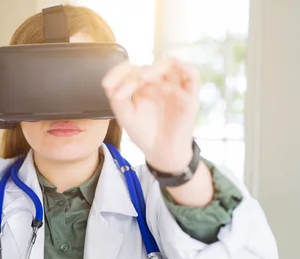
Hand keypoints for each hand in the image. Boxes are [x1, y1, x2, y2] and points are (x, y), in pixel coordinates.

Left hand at [102, 58, 199, 172]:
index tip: (107, 85)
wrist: (160, 153)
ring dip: (155, 68)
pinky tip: (172, 71)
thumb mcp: (125, 116)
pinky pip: (192, 74)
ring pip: (169, 64)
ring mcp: (175, 87)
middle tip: (122, 91)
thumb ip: (117, 98)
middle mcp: (159, 82)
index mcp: (143, 85)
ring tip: (142, 78)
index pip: (132, 69)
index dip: (119, 73)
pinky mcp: (190, 95)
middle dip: (132, 76)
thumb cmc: (144, 134)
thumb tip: (109, 82)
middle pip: (147, 67)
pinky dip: (185, 68)